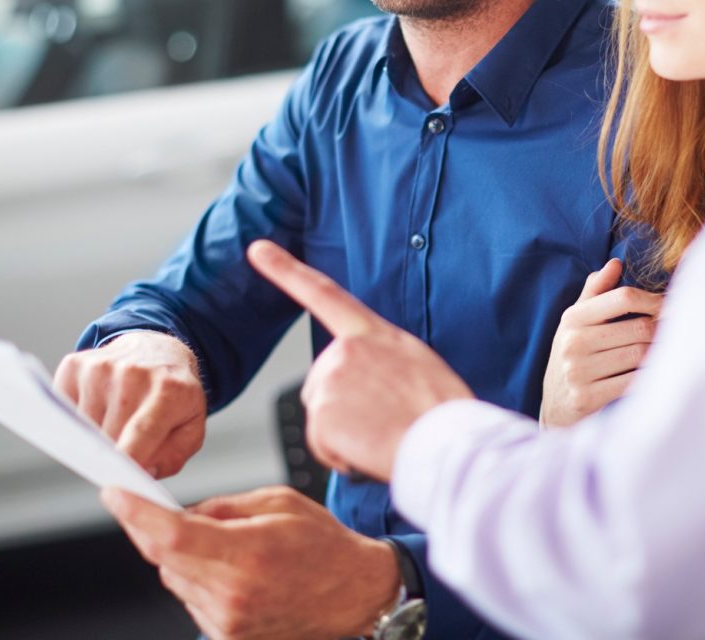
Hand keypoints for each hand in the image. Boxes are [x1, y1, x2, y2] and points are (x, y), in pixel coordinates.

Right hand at [53, 331, 205, 477]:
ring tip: (117, 420)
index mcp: (168, 391)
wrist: (157, 350)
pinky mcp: (75, 365)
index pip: (141, 431)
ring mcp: (100, 367)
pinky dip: (77, 418)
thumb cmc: (173, 395)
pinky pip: (65, 410)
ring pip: (83, 427)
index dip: (127, 459)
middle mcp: (133, 374)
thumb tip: (141, 472)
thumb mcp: (191, 427)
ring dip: (95, 436)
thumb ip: (172, 457)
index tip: (114, 487)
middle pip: (107, 436)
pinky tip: (100, 406)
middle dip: (113, 454)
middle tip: (127, 447)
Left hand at [101, 484, 399, 639]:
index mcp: (248, 553)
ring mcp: (230, 623)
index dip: (135, 514)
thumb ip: (223, 505)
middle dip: (164, 532)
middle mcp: (234, 595)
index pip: (171, 536)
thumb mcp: (278, 501)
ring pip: (175, 580)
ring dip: (187, 559)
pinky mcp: (229, 639)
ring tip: (233, 550)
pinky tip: (237, 574)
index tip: (115, 494)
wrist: (355, 593)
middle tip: (192, 517)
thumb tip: (181, 513)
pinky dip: (201, 582)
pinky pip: (193, 601)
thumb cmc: (324, 545)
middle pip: (165, 559)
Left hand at [247, 239, 473, 480]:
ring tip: (384, 434)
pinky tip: (372, 448)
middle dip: (344, 409)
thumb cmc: (443, 412)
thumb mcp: (418, 365)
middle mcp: (346, 349)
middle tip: (385, 421)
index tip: (257, 249)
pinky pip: (322, 445)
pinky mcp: (320, 412)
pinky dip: (343, 455)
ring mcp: (330, 378)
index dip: (285, 270)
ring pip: (322, 417)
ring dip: (346, 435)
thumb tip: (370, 379)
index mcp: (374, 333)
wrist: (448, 443)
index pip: (323, 293)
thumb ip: (382, 360)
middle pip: (322, 383)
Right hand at [540, 259, 661, 427]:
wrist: (555, 405)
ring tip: (672, 351)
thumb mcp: (576, 322)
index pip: (623, 297)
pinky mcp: (587, 398)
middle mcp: (573, 343)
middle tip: (680, 331)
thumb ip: (595, 292)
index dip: (653, 300)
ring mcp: (578, 372)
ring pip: (640, 355)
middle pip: (638, 327)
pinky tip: (658, 374)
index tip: (670, 306)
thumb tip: (616, 263)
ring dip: (661, 353)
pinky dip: (651, 377)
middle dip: (664, 329)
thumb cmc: (574, 355)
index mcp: (573, 318)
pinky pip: (633, 382)